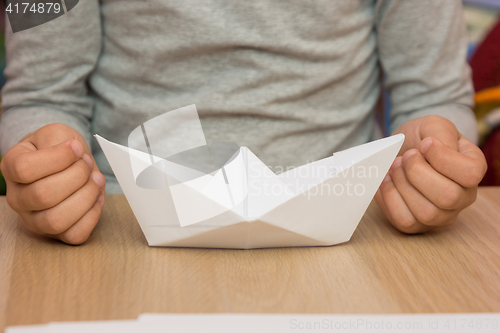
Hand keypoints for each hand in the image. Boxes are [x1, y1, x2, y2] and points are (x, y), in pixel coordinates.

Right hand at [0, 123, 105, 243]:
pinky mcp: (57, 233)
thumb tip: (74, 153)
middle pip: (43, 195)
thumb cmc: (59, 148)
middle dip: (77, 176)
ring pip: (57, 220)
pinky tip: (97, 197)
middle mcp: (17, 197)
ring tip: (96, 180)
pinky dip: (92, 215)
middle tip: (87, 164)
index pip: (25, 169)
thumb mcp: (55, 133)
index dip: (58, 157)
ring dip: (86, 196)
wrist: (69, 162)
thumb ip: (59, 139)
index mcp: (11, 168)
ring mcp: (34, 219)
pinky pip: (74, 235)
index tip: (75, 148)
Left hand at [375, 115, 486, 232]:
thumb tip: (431, 148)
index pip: (470, 174)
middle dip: (416, 172)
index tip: (424, 144)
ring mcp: (441, 215)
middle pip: (447, 197)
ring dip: (402, 185)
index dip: (442, 158)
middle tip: (405, 156)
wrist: (401, 150)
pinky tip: (387, 181)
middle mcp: (463, 197)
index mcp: (473, 170)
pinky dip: (389, 198)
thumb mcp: (433, 125)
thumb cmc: (421, 139)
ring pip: (426, 213)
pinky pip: (404, 221)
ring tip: (395, 167)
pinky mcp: (417, 224)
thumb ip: (439, 132)